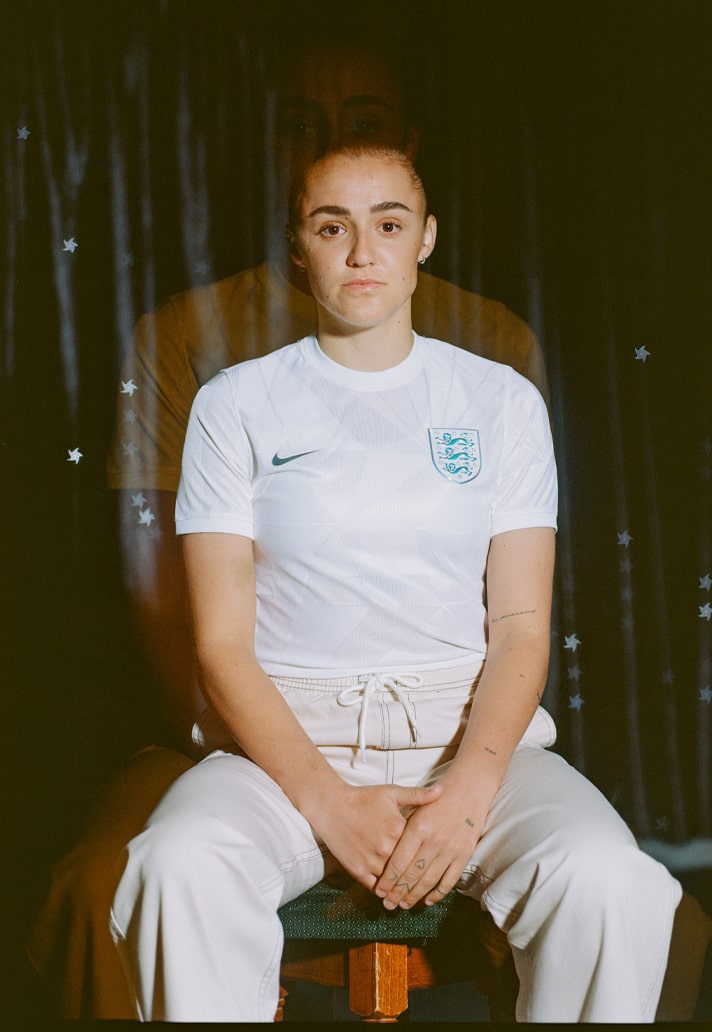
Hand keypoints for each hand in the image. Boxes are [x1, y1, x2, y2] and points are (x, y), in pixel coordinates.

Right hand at [312, 782, 442, 890]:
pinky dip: (383, 891)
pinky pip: (375, 887)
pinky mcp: (357, 870)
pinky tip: (390, 894)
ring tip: (411, 897)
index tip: (437, 862)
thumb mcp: (391, 793)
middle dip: (418, 878)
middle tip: (429, 888)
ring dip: (402, 889)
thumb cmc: (363, 798)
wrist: (332, 806)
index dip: (428, 856)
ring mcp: (372, 861)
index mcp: (398, 829)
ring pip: (393, 882)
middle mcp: (386, 848)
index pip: (421, 849)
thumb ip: (418, 795)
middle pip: (409, 869)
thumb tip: (441, 792)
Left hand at [373, 789, 486, 909]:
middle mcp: (434, 840)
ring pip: (429, 880)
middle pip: (412, 874)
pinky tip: (428, 900)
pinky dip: (438, 893)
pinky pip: (449, 880)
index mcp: (418, 827)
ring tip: (404, 905)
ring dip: (415, 895)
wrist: (468, 790)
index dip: (388, 879)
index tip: (380, 890)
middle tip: (388, 904)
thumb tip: (384, 849)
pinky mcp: (464, 854)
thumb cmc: (437, 797)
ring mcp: (450, 849)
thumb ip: (401, 827)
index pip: (399, 861)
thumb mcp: (415, 806)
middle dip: (398, 892)